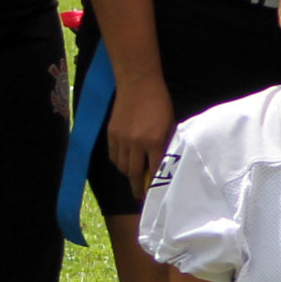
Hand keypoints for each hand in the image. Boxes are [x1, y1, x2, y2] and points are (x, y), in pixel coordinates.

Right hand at [103, 75, 175, 195]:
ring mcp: (121, 139)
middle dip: (137, 188)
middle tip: (140, 196)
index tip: (154, 194)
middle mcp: (136, 143)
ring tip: (135, 177)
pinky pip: (114, 156)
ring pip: (123, 167)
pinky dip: (119, 163)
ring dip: (129, 174)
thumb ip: (166, 144)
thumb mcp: (169, 124)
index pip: (155, 170)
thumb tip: (163, 163)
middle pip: (135, 174)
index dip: (154, 184)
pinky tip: (125, 163)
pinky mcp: (111, 134)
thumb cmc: (159, 102)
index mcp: (154, 141)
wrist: (138, 85)